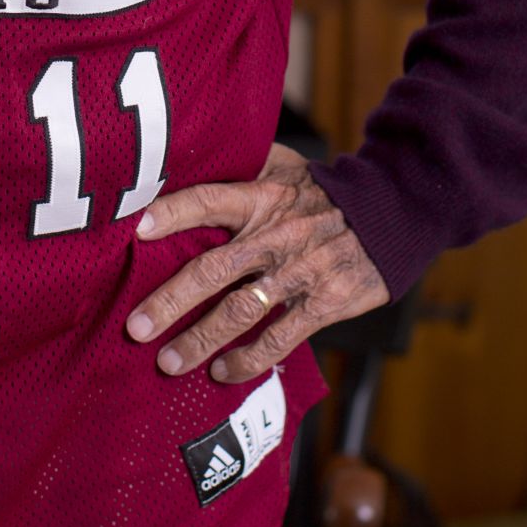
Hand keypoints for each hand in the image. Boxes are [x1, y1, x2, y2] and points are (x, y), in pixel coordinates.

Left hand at [125, 141, 387, 383]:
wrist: (392, 214)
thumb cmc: (323, 190)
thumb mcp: (284, 165)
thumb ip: (242, 164)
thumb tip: (190, 155)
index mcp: (262, 197)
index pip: (208, 201)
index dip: (172, 213)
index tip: (136, 230)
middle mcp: (275, 235)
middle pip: (214, 270)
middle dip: (171, 301)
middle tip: (135, 328)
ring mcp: (300, 272)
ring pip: (241, 311)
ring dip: (201, 340)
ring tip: (168, 362)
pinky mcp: (325, 303)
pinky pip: (280, 338)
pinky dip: (248, 358)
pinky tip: (222, 372)